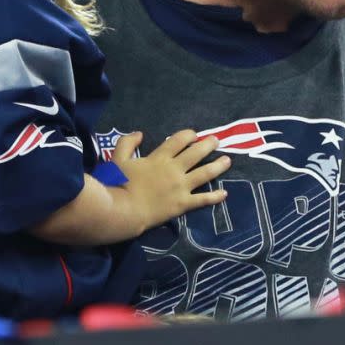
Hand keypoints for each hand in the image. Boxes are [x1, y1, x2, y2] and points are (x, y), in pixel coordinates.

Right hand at [111, 130, 228, 232]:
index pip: (179, 140)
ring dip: (218, 166)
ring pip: (205, 173)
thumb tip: (140, 133)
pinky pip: (203, 199)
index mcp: (159, 157)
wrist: (123, 210)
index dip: (189, 135)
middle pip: (196, 153)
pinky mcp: (183, 204)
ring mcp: (181, 186)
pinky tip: (224, 193)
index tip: (195, 135)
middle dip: (208, 145)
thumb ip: (127, 143)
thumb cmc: (118, 184)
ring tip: (228, 160)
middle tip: (217, 140)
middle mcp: (174, 169)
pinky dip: (215, 196)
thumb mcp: (117, 158)